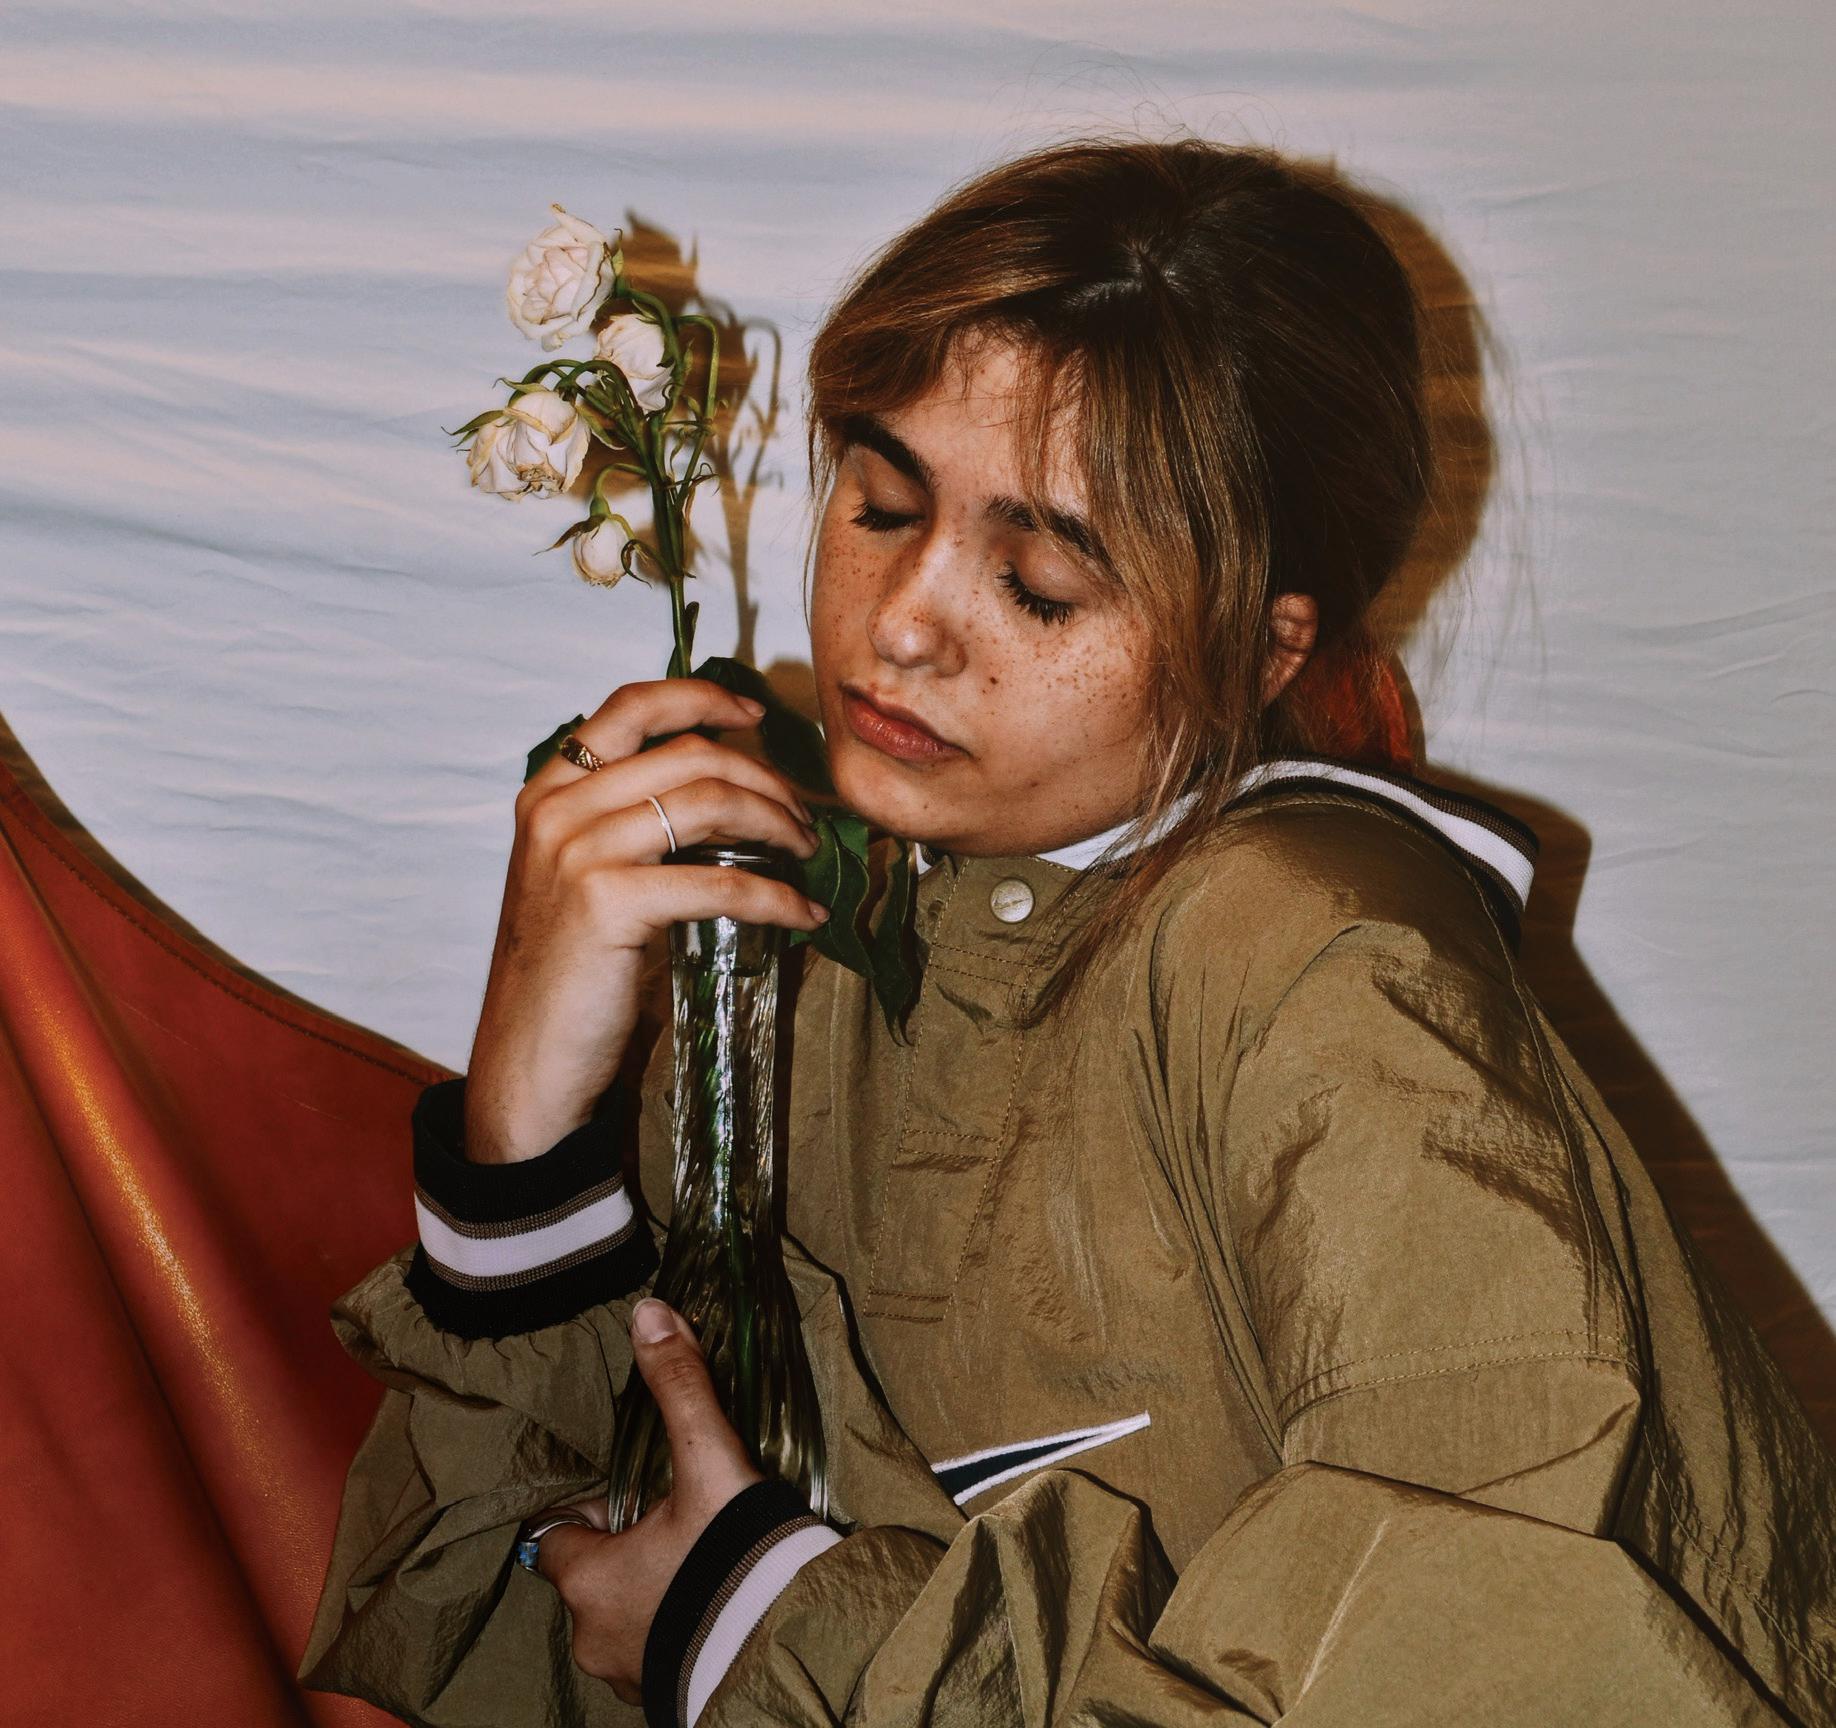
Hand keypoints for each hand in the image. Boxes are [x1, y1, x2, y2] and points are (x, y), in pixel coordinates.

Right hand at [466, 677, 828, 1162]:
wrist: (529, 1061)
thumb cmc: (572, 973)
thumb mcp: (588, 877)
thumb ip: (635, 826)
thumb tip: (734, 796)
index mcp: (548, 790)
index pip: (630, 707)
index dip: (702, 696)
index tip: (756, 715)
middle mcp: (556, 808)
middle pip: (689, 754)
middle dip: (765, 778)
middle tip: (803, 817)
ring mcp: (575, 851)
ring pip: (710, 802)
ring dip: (779, 824)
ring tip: (807, 854)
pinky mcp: (606, 902)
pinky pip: (720, 882)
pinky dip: (776, 895)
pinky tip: (803, 913)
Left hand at [533, 1299, 762, 1703]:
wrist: (789, 1650)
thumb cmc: (735, 1558)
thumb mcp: (709, 1462)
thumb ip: (679, 1387)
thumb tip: (647, 1311)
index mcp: (587, 1579)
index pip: (553, 1534)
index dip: (583, 1506)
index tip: (621, 1488)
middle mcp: (593, 1636)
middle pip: (590, 1576)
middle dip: (623, 1547)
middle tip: (671, 1516)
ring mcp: (628, 1674)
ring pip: (623, 1616)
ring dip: (650, 1590)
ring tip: (699, 1558)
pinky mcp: (668, 1694)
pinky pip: (657, 1649)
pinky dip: (676, 1624)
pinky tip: (714, 1601)